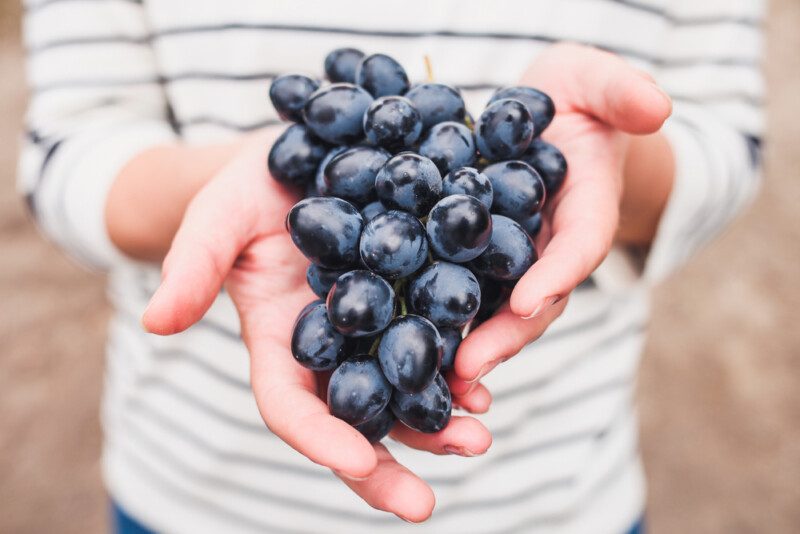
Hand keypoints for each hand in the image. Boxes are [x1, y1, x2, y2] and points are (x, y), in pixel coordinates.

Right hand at [141, 129, 492, 521]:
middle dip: (388, 464)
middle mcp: (332, 347)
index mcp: (280, 344)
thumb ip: (192, 268)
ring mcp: (375, 324)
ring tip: (478, 437)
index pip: (293, 408)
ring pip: (405, 388)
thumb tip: (155, 323)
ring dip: (439, 419)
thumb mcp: (214, 221)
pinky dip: (461, 361)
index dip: (321, 439)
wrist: (295, 160)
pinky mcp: (411, 292)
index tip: (357, 463)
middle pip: (358, 419)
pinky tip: (486, 373)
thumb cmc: (242, 194)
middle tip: (423, 504)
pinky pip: (437, 335)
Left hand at [450, 43, 672, 392]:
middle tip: (468, 369)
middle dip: (503, 337)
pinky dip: (435, 314)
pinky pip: (457, 285)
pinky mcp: (473, 252)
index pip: (577, 247)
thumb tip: (657, 105)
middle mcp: (548, 245)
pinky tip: (402, 337)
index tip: (526, 302)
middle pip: (533, 300)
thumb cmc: (577, 95)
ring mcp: (512, 255)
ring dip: (466, 345)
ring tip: (433, 379)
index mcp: (584, 208)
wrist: (544, 113)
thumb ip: (622, 90)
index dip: (556, 276)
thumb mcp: (598, 80)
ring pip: (492, 307)